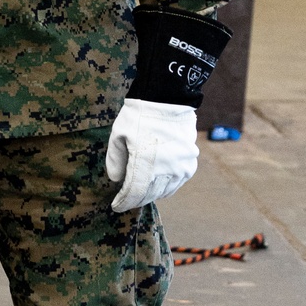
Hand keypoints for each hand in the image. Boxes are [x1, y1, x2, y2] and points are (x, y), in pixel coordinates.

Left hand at [105, 98, 198, 212]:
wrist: (168, 99)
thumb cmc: (138, 116)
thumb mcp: (118, 135)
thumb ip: (115, 160)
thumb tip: (117, 180)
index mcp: (144, 162)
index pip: (133, 192)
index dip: (124, 202)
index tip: (116, 206)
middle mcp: (165, 168)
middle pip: (149, 194)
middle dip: (135, 200)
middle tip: (126, 201)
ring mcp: (180, 167)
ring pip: (164, 192)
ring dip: (151, 195)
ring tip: (140, 195)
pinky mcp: (190, 164)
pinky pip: (177, 184)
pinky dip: (166, 188)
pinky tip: (157, 187)